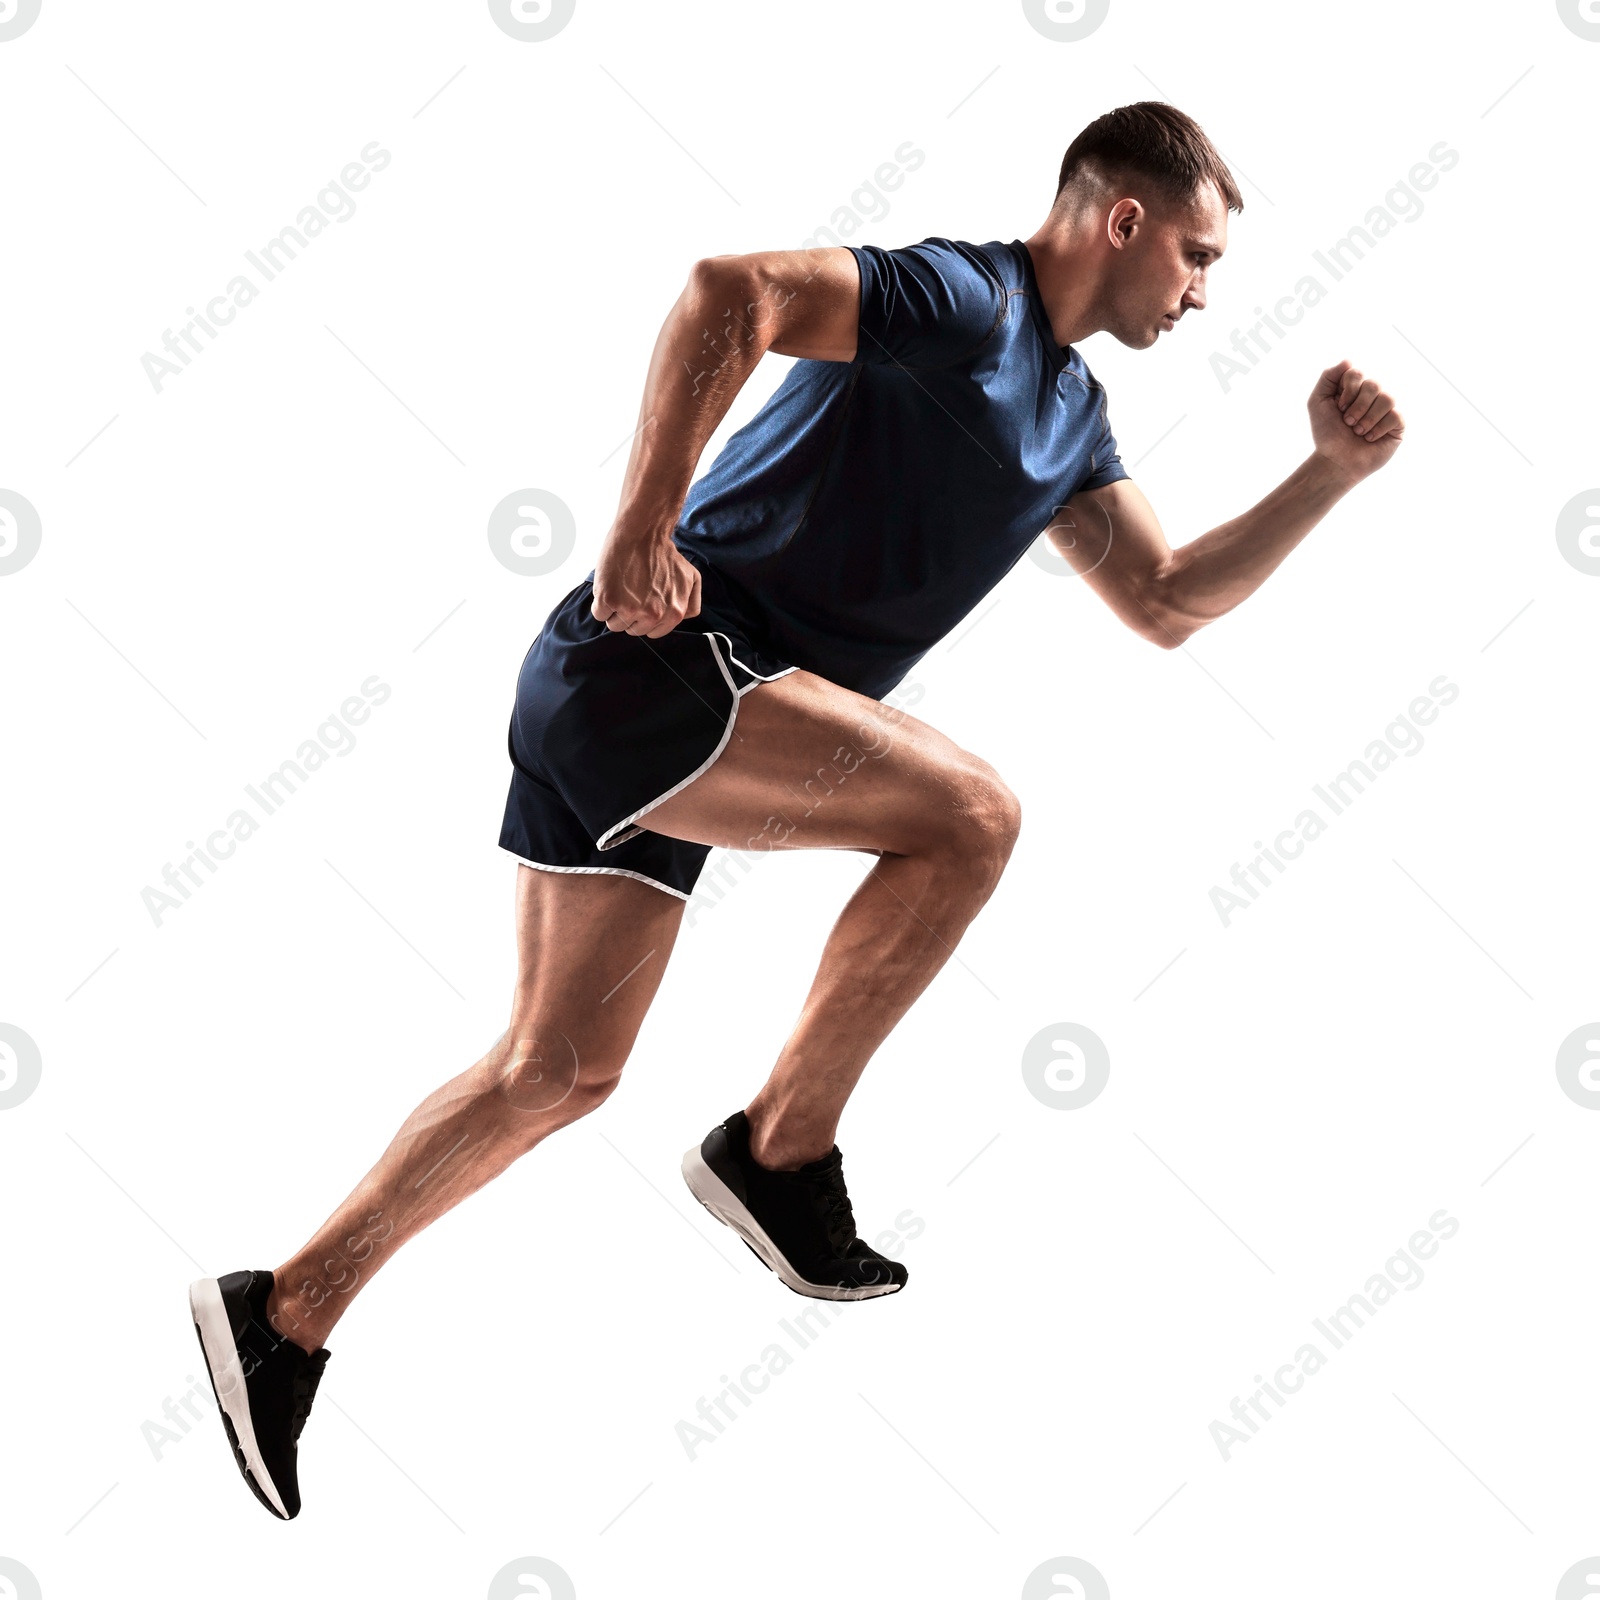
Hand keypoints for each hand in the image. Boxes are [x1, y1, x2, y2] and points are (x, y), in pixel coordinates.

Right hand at [591, 530, 701, 636]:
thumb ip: (692, 602)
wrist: (642, 532)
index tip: (641, 602)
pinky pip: (599, 614)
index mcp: (674, 613)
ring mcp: (629, 608)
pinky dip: (600, 602)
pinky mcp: (608, 599)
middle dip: (629, 614)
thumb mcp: (691, 578)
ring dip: (614, 610)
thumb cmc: (664, 552)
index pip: (652, 632)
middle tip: (629, 591)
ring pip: (614, 625)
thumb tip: (684, 617)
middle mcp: (653, 615)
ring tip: (620, 587)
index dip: (644, 618)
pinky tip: (609, 585)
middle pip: (632, 630)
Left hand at [1308, 359, 1404, 482]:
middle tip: (1347, 422)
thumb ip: (1328, 377)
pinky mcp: (1398, 424)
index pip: (1356, 373)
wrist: (1336, 461)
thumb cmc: (1327, 433)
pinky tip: (1369, 438)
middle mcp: (1373, 395)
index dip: (1348, 391)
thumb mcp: (1318, 402)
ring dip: (1367, 418)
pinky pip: (1395, 415)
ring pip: (1387, 398)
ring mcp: (1387, 409)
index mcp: (1356, 388)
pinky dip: (1377, 429)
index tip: (1338, 408)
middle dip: (1357, 406)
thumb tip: (1349, 360)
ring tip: (1358, 431)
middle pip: (1374, 384)